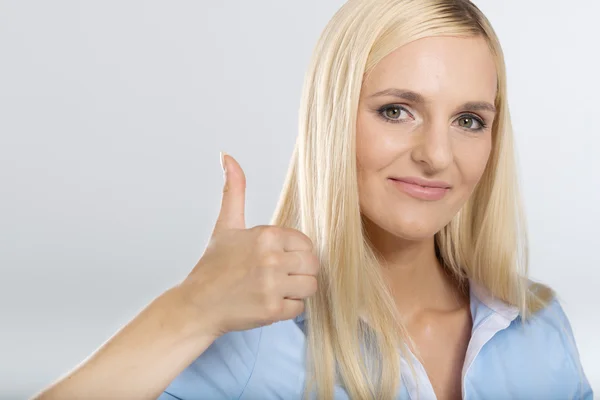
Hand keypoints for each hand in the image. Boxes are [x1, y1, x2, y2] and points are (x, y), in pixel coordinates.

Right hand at [178, 153, 318, 336]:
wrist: (197, 305)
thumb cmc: (213, 266)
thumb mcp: (226, 225)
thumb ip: (233, 190)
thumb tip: (227, 155)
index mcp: (266, 234)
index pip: (306, 243)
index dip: (294, 253)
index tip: (275, 260)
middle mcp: (271, 258)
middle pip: (313, 265)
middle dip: (299, 272)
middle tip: (277, 277)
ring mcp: (272, 285)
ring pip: (311, 286)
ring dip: (295, 291)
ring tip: (273, 290)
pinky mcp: (273, 310)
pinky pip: (300, 308)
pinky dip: (287, 309)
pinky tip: (267, 304)